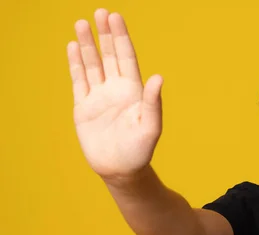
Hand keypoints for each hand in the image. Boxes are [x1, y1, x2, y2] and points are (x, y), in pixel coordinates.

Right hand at [67, 9, 163, 180]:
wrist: (121, 170)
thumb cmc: (140, 150)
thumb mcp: (150, 126)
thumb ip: (153, 102)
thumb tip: (158, 77)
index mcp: (134, 91)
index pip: (126, 57)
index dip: (121, 37)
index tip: (115, 17)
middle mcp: (116, 89)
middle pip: (109, 55)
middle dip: (105, 34)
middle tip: (100, 12)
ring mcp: (99, 97)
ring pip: (93, 64)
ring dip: (88, 45)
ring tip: (81, 23)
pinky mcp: (84, 107)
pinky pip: (79, 81)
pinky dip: (76, 64)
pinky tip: (73, 48)